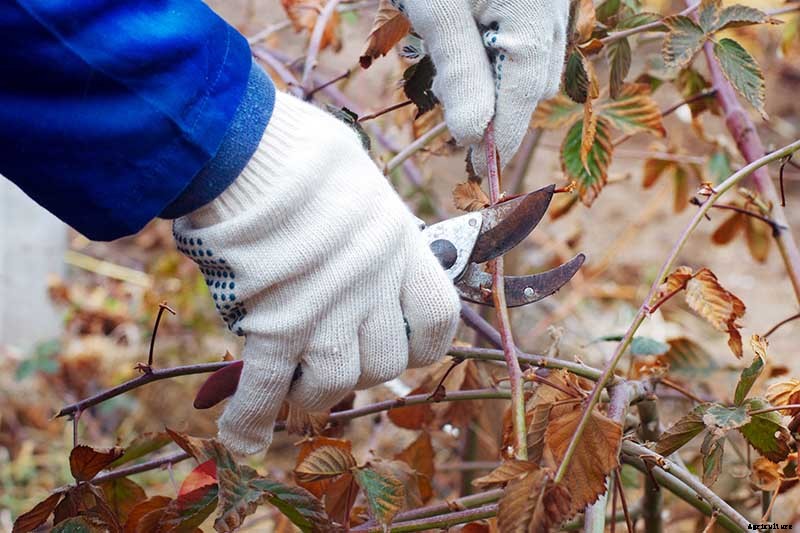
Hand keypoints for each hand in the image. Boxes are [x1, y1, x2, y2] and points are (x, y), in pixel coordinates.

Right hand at [173, 91, 460, 454]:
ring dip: (309, 393)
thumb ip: (370, 226)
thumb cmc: (297, 150)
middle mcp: (371, 283)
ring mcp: (323, 308)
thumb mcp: (358, 180)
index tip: (400, 345)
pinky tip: (243, 440)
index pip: (437, 320)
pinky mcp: (271, 323)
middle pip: (383, 363)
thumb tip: (364, 245)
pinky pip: (266, 387)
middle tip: (329, 359)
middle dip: (358, 370)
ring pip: (332, 382)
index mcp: (399, 244)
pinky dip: (252, 418)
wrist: (243, 145)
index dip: (421, 344)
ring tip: (291, 388)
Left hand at [393, 0, 569, 174]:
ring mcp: (551, 3)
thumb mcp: (437, 10)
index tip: (481, 171)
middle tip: (448, 107)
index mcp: (533, 15)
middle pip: (533, 84)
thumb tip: (472, 135)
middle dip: (494, 107)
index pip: (523, 94)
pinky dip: (501, 58)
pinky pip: (531, 42)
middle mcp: (553, 11)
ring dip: (497, 83)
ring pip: (534, 66)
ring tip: (446, 64)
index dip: (502, 138)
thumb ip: (458, 71)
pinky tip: (465, 42)